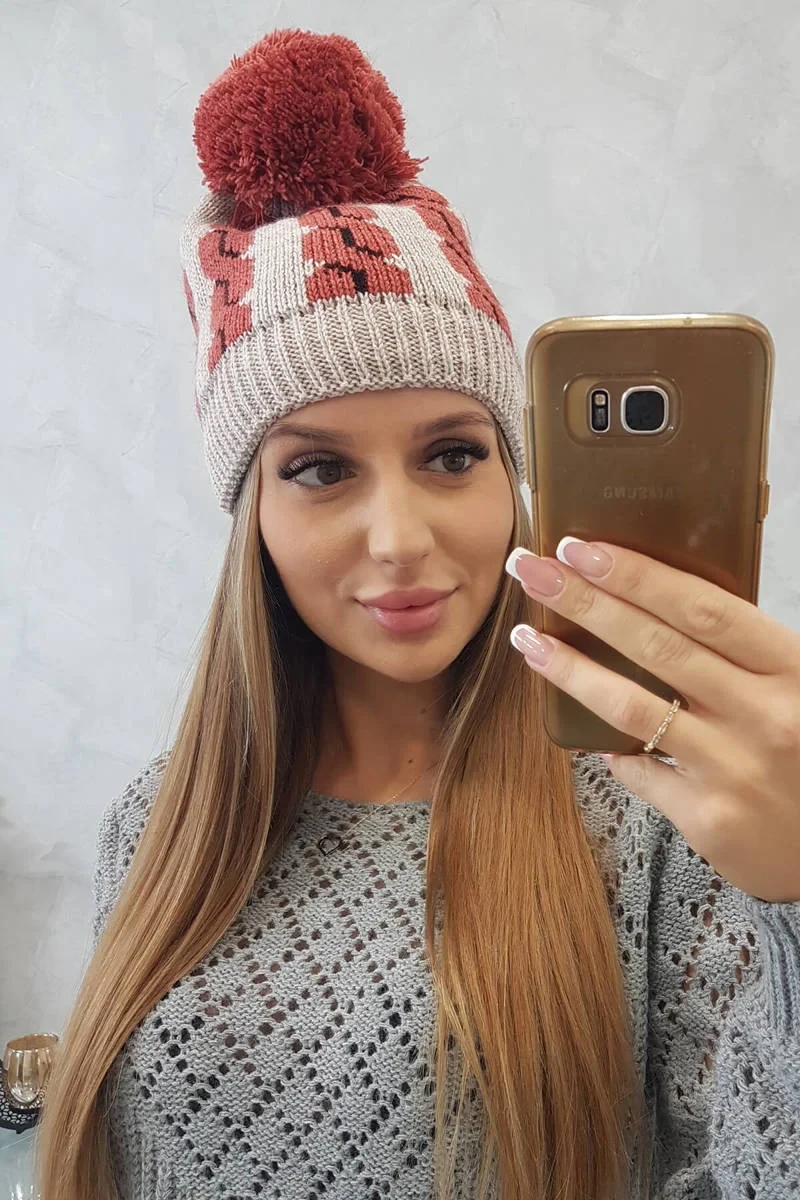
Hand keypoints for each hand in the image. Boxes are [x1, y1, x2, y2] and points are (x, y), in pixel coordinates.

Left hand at [505, 537, 799, 903]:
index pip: (703, 608)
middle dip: (584, 603)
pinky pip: (639, 769)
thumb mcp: (797, 689)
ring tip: (527, 639)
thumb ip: (744, 654)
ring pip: (632, 706)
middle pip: (657, 645)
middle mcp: (766, 714)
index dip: (637, 575)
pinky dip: (608, 748)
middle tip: (531, 571)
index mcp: (793, 669)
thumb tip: (653, 605)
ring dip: (570, 668)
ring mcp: (734, 768)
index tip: (581, 548)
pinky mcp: (709, 817)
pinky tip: (584, 734)